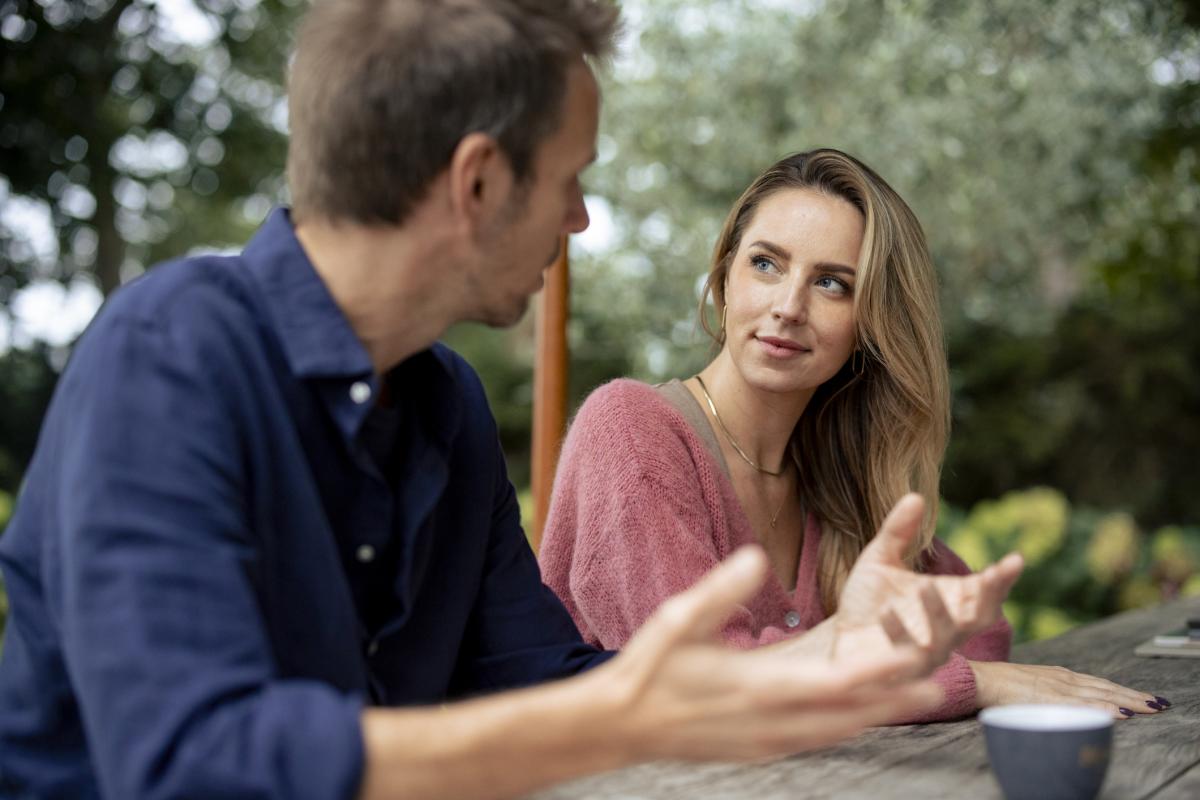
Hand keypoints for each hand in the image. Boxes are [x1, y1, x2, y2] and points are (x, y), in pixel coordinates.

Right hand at [605, 546, 943, 761]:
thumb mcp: (679, 619)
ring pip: (837, 731)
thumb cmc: (649, 668)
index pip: (832, 682)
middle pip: (848, 714)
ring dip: (878, 714)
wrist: (621, 725)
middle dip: (895, 698)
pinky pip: (816, 740)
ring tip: (915, 697)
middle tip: (939, 680)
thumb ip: (721, 590)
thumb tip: (756, 557)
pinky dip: (847, 726)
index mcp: (756, 688)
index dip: (876, 671)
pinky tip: (860, 715)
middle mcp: (770, 721)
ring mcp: (766, 740)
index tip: (911, 654)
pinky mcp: (759, 749)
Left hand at [831, 494, 1023, 673]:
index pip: (985, 592)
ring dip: (939, 614)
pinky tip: (887, 612)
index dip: (1003, 579)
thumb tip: (915, 495)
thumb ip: (898, 532)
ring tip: (926, 586)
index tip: (1016, 559)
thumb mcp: (880, 560)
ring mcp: (925, 655)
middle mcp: (946, 631)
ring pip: (944, 640)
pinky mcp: (898, 671)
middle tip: (991, 575)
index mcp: (950, 602)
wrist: (838, 636)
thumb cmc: (868, 600)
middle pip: (978, 619)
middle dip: (988, 598)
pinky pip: (904, 656)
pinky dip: (898, 634)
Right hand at [970, 660, 1163, 719]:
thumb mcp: (1031, 688)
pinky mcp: (1050, 697)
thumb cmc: (1000, 686)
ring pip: (1101, 694)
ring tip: (1149, 707)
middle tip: (1157, 703)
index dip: (1122, 690)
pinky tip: (1120, 712)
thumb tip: (1064, 705)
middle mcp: (1063, 679)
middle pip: (1106, 687)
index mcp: (1059, 676)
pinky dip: (1104, 706)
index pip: (1099, 684)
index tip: (1142, 698)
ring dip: (1127, 700)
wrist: (979, 679)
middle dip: (1133, 695)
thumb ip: (1049, 694)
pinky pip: (1083, 704)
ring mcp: (1058, 687)